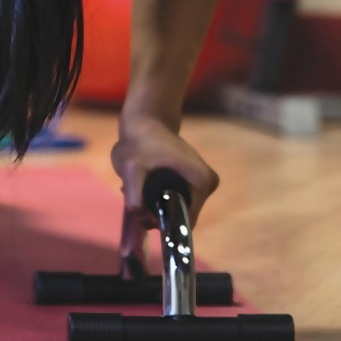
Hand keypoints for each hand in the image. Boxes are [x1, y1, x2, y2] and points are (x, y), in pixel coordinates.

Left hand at [110, 117, 218, 260]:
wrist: (146, 119)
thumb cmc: (140, 141)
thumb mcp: (131, 168)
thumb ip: (134, 195)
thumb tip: (141, 217)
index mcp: (202, 182)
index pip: (184, 220)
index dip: (161, 222)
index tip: (141, 213)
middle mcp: (208, 184)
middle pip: (180, 215)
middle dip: (155, 212)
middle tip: (135, 198)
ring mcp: (202, 182)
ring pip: (176, 207)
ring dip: (154, 205)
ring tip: (137, 188)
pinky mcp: (193, 179)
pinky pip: (176, 198)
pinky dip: (158, 197)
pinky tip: (142, 184)